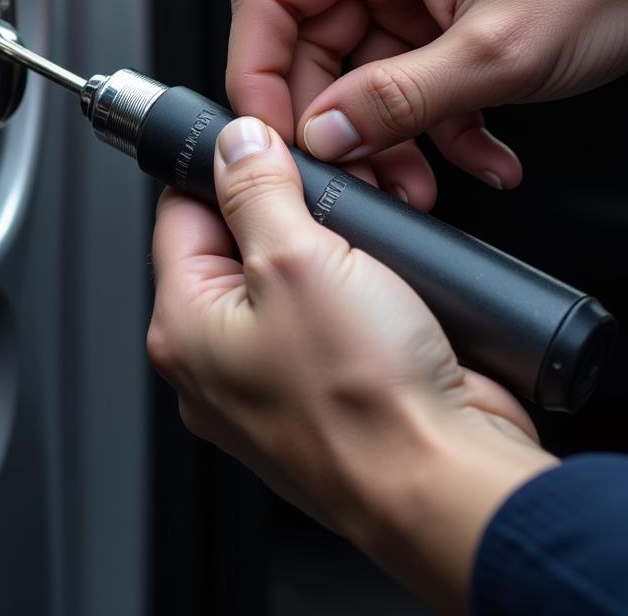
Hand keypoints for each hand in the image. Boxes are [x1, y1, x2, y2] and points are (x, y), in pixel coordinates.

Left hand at [149, 116, 556, 610]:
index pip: (180, 214)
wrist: (447, 483)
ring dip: (325, 244)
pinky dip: (352, 285)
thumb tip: (236, 145)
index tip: (260, 144)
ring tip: (362, 238)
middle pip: (234, 243)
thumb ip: (257, 191)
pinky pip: (326, 314)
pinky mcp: (325, 387)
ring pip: (288, 275)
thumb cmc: (366, 405)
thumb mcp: (298, 262)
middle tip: (325, 192)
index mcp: (184, 329)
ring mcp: (272, 378)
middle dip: (282, 206)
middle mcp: (218, 361)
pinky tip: (382, 275)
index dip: (222, 169)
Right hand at [228, 0, 627, 208]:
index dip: (257, 68)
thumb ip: (399, 99)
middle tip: (355, 174)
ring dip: (387, 133)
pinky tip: (473, 156)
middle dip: (334, 120)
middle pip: (313, 41)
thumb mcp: (498, 50)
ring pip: (359, 69)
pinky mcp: (440, 8)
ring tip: (419, 182)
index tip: (271, 132)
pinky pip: (406, 74)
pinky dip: (431, 123)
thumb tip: (326, 135)